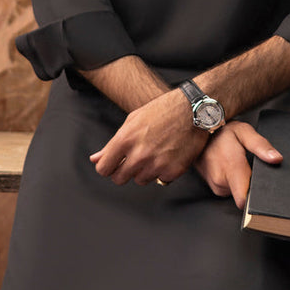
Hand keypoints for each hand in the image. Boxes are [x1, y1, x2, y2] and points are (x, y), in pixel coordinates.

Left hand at [90, 89, 207, 184]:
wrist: (194, 110)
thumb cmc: (163, 111)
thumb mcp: (133, 121)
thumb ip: (112, 143)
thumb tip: (95, 159)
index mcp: (126, 139)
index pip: (104, 168)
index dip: (107, 167)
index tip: (113, 165)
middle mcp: (139, 154)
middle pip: (119, 179)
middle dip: (123, 172)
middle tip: (134, 160)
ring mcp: (157, 164)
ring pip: (140, 180)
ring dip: (144, 171)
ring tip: (155, 153)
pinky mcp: (173, 171)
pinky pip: (160, 180)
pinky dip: (163, 172)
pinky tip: (168, 156)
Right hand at [194, 121, 281, 209]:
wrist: (199, 134)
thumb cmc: (222, 132)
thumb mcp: (244, 131)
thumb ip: (261, 145)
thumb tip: (276, 158)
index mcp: (231, 166)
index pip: (244, 198)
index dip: (257, 197)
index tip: (264, 191)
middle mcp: (221, 179)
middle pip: (246, 194)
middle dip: (253, 184)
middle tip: (251, 167)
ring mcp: (216, 185)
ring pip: (239, 193)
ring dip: (243, 182)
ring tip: (239, 166)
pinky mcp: (215, 188)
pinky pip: (232, 190)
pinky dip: (235, 182)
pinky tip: (233, 170)